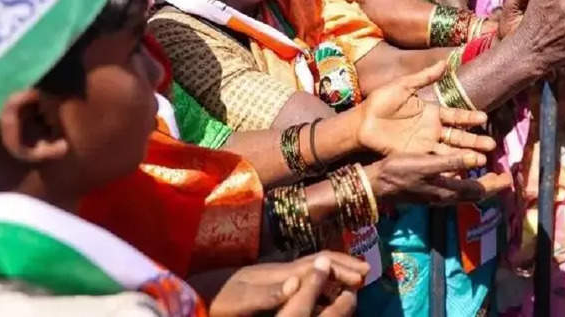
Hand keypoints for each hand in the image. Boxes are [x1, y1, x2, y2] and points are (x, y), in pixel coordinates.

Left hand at [207, 253, 365, 316]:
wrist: (198, 295)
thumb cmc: (219, 299)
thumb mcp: (241, 299)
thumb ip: (268, 293)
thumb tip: (296, 283)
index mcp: (279, 273)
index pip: (317, 265)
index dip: (341, 267)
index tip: (362, 273)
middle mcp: (281, 272)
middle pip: (319, 264)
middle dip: (343, 266)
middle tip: (366, 272)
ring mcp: (276, 279)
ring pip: (313, 272)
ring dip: (334, 275)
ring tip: (353, 282)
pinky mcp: (270, 289)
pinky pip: (304, 283)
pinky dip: (321, 286)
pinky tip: (326, 296)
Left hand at [358, 60, 494, 158]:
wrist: (361, 121)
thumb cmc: (380, 101)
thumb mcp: (404, 86)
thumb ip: (425, 77)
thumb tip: (445, 62)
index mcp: (431, 112)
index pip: (456, 115)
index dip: (470, 117)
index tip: (484, 119)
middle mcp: (432, 129)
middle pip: (458, 136)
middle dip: (475, 141)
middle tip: (491, 146)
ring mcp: (424, 144)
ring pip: (450, 150)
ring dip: (465, 155)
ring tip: (481, 160)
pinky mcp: (414, 155)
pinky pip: (434, 161)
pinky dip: (448, 166)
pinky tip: (460, 171)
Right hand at [365, 153, 510, 205]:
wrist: (375, 185)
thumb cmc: (399, 172)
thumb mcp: (425, 164)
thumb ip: (450, 162)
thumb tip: (476, 159)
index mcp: (447, 190)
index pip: (478, 190)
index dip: (495, 184)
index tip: (509, 177)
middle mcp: (444, 195)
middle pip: (473, 193)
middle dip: (490, 186)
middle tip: (503, 177)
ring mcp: (435, 194)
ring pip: (464, 191)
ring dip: (478, 183)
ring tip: (486, 173)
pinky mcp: (427, 190)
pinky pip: (453, 187)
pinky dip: (463, 180)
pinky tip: (460, 172)